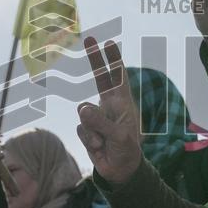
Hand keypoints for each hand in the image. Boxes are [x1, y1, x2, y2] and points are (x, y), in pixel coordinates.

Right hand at [76, 38, 141, 184]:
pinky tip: (98, 147)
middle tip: (88, 38)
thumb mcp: (119, 136)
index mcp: (122, 102)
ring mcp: (95, 116)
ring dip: (94, 129)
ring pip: (84, 112)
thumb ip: (101, 122)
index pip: (118, 76)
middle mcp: (108, 105)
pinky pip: (80, 128)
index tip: (108, 42)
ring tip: (105, 141)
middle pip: (99, 77)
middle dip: (94, 58)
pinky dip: (89, 139)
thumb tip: (82, 109)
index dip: (113, 59)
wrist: (119, 170)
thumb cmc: (126, 149)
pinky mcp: (85, 129)